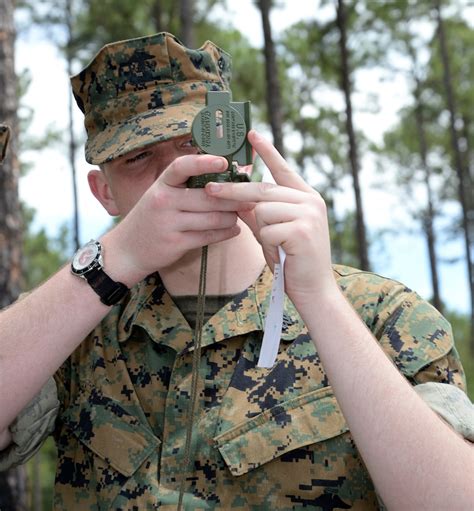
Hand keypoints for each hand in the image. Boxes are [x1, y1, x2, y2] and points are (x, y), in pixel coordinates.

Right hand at [105, 153, 252, 281]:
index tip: (224, 162)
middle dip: (232, 198)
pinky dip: (225, 233)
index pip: (181, 166)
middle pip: (207, 197)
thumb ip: (188, 186)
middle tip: (249, 197)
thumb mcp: (162, 195)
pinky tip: (234, 230)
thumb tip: (226, 172)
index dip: (204, 162)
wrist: (127, 250)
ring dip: (231, 217)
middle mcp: (163, 201)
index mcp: (161, 184)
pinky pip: (208, 237)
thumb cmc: (152, 217)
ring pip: (212, 218)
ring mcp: (168, 223)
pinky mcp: (175, 243)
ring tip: (240, 214)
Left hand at [205, 130, 337, 309]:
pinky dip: (268, 245)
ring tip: (277, 247)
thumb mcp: (273, 232)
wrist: (314, 289)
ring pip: (262, 210)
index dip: (267, 151)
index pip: (283, 169)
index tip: (251, 134)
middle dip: (233, 191)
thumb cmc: (292, 260)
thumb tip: (235, 198)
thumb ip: (257, 213)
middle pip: (262, 188)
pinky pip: (267, 229)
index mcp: (306, 198)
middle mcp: (310, 201)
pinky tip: (282, 254)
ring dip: (261, 232)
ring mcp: (309, 214)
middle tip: (209, 189)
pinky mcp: (302, 230)